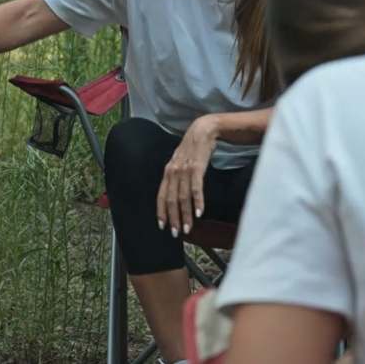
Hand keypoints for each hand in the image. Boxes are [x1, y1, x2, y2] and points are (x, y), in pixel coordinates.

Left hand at [156, 114, 219, 235]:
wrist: (204, 130)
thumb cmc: (193, 149)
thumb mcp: (181, 162)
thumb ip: (177, 177)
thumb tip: (176, 195)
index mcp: (168, 172)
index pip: (160, 196)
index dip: (161, 212)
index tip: (162, 226)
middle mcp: (173, 171)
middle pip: (171, 199)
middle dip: (173, 218)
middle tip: (176, 234)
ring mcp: (185, 169)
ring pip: (183, 197)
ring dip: (186, 214)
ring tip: (188, 228)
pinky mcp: (197, 167)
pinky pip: (196, 187)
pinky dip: (197, 201)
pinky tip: (200, 213)